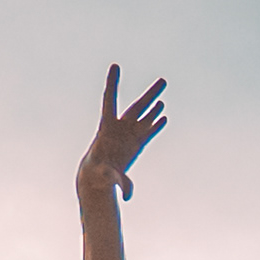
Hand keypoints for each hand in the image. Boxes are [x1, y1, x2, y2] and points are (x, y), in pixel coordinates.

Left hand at [74, 65, 169, 199]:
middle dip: (150, 94)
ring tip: (162, 97)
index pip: (110, 99)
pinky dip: (155, 125)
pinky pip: (148, 132)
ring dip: (153, 108)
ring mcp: (129, 136)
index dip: (112, 83)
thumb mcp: (105, 175)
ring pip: (144, 118)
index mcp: (107, 127)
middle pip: (137, 107)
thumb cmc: (95, 175)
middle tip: (163, 81)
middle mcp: (120, 128)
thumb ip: (117, 179)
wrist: (96, 181)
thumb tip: (127, 193)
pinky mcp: (135, 146)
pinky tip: (163, 118)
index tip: (115, 66)